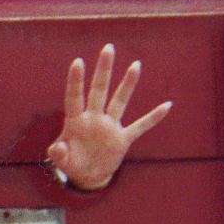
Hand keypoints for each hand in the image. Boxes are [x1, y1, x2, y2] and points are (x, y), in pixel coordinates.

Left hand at [47, 44, 171, 190]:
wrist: (87, 176)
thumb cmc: (71, 163)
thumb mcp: (62, 162)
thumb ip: (58, 155)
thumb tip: (57, 149)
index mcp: (75, 121)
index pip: (74, 97)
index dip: (75, 81)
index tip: (78, 62)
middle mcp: (93, 118)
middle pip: (99, 90)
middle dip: (103, 70)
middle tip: (108, 48)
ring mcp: (109, 127)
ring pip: (119, 102)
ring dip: (127, 85)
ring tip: (136, 65)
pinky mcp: (122, 140)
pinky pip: (140, 127)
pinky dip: (153, 118)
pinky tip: (166, 106)